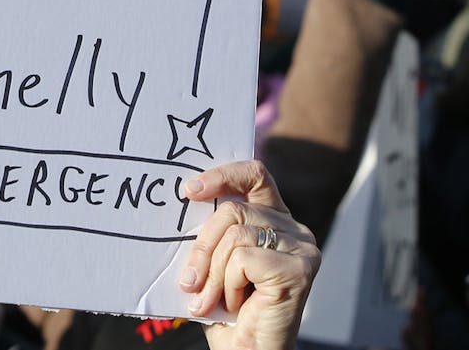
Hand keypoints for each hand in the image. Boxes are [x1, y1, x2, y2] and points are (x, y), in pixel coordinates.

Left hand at [177, 161, 320, 349]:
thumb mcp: (213, 261)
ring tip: (213, 299)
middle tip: (189, 282)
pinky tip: (235, 304)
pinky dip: (229, 284)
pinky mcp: (301, 268)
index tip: (189, 191)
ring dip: (214, 274)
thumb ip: (211, 232)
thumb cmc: (225, 310)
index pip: (255, 175)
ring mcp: (302, 247)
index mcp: (274, 219)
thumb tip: (182, 200)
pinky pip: (244, 259)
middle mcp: (295, 228)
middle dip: (202, 248)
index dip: (223, 175)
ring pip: (235, 235)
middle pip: (233, 210)